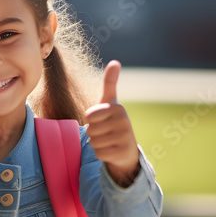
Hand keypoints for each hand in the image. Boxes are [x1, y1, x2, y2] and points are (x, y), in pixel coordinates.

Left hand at [85, 60, 140, 185]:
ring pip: (93, 142)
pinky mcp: (124, 153)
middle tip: (106, 132)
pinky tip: (112, 151)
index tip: (103, 119)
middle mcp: (125, 122)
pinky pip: (99, 153)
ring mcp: (126, 138)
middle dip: (94, 133)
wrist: (127, 149)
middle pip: (90, 129)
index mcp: (118, 108)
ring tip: (109, 141)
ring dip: (97, 144)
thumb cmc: (113, 123)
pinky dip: (102, 154)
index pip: (89, 116)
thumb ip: (110, 83)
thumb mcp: (110, 102)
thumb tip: (115, 62)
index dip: (91, 120)